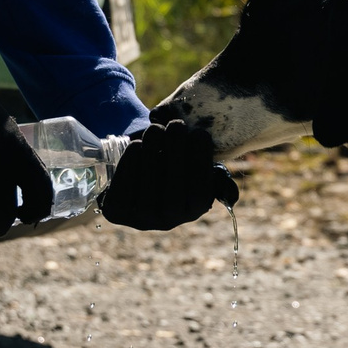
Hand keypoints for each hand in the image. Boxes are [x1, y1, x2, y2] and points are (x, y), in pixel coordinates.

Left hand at [99, 119, 239, 230]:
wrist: (138, 177)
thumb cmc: (175, 169)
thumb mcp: (199, 173)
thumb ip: (217, 180)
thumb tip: (231, 197)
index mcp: (194, 211)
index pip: (200, 189)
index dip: (201, 161)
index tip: (200, 133)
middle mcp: (168, 221)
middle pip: (173, 188)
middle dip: (176, 153)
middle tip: (177, 126)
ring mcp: (140, 219)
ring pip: (148, 186)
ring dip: (152, 153)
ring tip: (156, 129)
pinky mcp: (116, 211)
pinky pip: (124, 186)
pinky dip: (130, 164)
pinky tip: (137, 145)